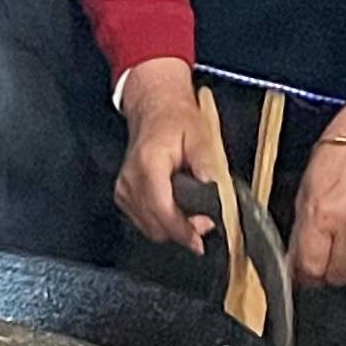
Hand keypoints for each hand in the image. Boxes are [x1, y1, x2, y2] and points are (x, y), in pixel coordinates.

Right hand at [111, 61, 212, 250]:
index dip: (185, 229)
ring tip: (193, 212)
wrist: (156, 108)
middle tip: (206, 221)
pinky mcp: (124, 197)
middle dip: (184, 230)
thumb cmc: (176, 120)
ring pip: (152, 229)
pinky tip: (176, 206)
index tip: (202, 236)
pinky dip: (163, 221)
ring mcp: (124, 190)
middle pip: (157, 226)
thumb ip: (210, 169)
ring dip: (174, 227)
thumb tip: (221, 197)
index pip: (162, 210)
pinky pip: (146, 222)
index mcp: (148, 165)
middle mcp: (130, 180)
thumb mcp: (203, 138)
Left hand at [290, 134, 345, 291]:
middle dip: (328, 274)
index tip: (306, 272)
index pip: (312, 267)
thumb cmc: (337, 160)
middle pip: (338, 277)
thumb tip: (296, 267)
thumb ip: (301, 234)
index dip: (305, 275)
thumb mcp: (305, 194)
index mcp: (324, 214)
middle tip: (327, 262)